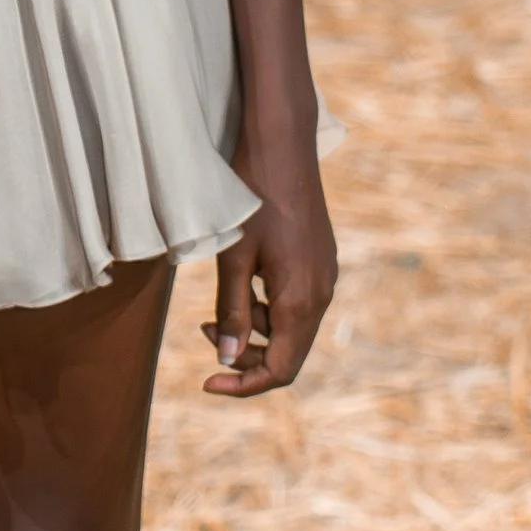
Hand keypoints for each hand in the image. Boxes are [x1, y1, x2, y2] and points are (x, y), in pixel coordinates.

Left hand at [204, 147, 336, 396]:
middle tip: (205, 332)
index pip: (280, 369)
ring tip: (214, 308)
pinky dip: (266, 308)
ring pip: (291, 328)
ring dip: (253, 328)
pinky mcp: (320, 261)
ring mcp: (325, 276)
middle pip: (287, 353)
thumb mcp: (233, 257)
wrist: (283, 145)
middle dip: (245, 356)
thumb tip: (226, 360)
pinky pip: (296, 303)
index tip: (207, 381)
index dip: (243, 385)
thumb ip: (231, 311)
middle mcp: (322, 293)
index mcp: (301, 299)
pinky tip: (241, 284)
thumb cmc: (253, 197)